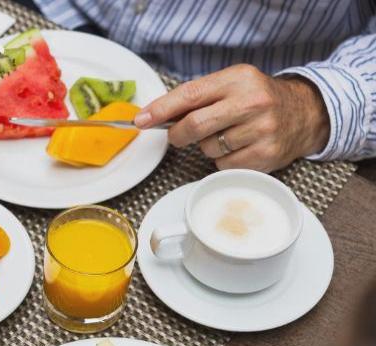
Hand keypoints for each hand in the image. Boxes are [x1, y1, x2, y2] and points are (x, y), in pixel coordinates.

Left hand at [135, 64, 330, 171]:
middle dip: (177, 135)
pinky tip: (239, 148)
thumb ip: (198, 97)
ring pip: (208, 148)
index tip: (141, 120)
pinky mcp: (265, 155)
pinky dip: (223, 160)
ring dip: (207, 147)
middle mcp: (252, 102)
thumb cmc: (257, 100)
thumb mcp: (232, 85)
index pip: (191, 94)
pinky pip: (223, 165)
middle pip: (195, 125)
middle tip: (177, 136)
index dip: (161, 109)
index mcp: (239, 79)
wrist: (304, 114)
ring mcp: (261, 129)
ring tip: (227, 135)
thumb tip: (154, 116)